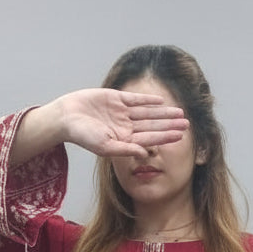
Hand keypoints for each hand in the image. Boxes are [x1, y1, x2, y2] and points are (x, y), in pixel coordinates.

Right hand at [59, 88, 188, 158]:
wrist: (66, 117)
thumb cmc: (83, 136)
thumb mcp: (105, 146)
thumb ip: (126, 149)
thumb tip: (146, 153)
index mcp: (125, 140)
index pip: (150, 138)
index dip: (166, 136)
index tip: (181, 136)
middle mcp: (126, 126)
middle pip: (153, 124)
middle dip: (169, 124)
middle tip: (187, 123)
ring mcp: (122, 112)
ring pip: (147, 112)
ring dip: (163, 112)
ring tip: (179, 112)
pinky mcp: (115, 98)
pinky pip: (135, 99)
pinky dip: (147, 100)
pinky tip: (161, 100)